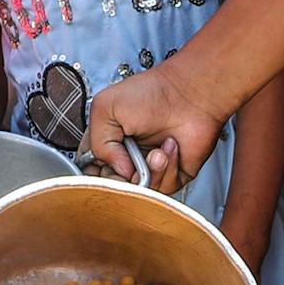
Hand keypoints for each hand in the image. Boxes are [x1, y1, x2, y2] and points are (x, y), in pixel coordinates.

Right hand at [86, 63, 223, 192]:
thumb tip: (115, 171)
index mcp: (107, 142)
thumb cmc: (153, 93)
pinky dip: (167, 169)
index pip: (91, 172)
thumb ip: (97, 144)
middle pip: (114, 188)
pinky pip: (164, 188)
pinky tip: (170, 148)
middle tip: (128, 163)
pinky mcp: (173, 174)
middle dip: (121, 180)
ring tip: (156, 150)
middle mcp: (127, 157)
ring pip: (140, 191)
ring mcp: (150, 167)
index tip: (102, 166)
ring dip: (148, 170)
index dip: (96, 175)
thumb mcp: (106, 108)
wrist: (191, 93)